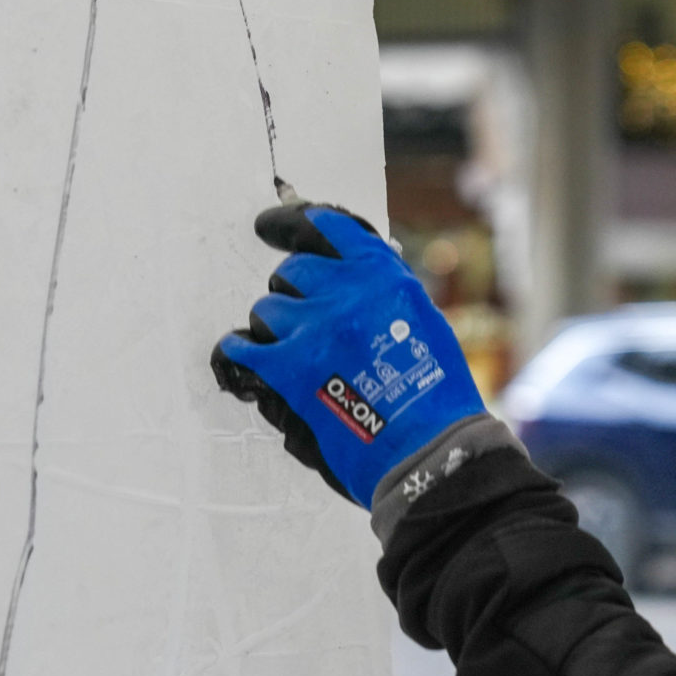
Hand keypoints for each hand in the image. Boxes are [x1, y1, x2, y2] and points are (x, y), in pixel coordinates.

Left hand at [210, 200, 485, 506]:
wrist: (430, 450)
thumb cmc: (437, 397)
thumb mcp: (425, 324)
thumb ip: (384, 297)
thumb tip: (350, 289)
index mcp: (383, 276)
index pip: (326, 229)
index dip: (292, 225)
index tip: (271, 228)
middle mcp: (347, 293)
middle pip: (292, 271)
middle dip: (293, 292)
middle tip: (301, 318)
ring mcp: (315, 329)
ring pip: (267, 309)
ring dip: (274, 328)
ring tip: (289, 350)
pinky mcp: (289, 369)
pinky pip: (243, 347)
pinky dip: (239, 351)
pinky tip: (239, 355)